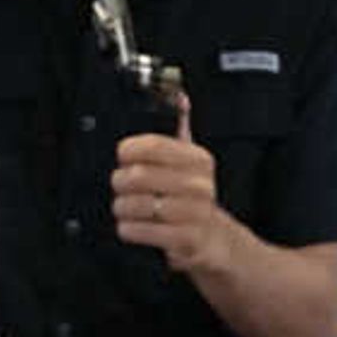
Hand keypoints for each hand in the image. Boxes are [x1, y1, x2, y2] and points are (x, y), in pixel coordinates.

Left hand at [110, 107, 234, 278]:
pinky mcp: (186, 240)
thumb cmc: (194, 199)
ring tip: (126, 209)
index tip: (123, 157)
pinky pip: (142, 231)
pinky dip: (130, 230)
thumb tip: (179, 95)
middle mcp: (199, 185)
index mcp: (199, 160)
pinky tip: (132, 226)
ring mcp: (194, 214)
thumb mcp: (191, 162)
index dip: (129, 151)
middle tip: (121, 187)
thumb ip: (180, 128)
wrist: (217, 241)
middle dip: (120, 183)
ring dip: (123, 208)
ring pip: (137, 205)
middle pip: (139, 176)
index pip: (153, 145)